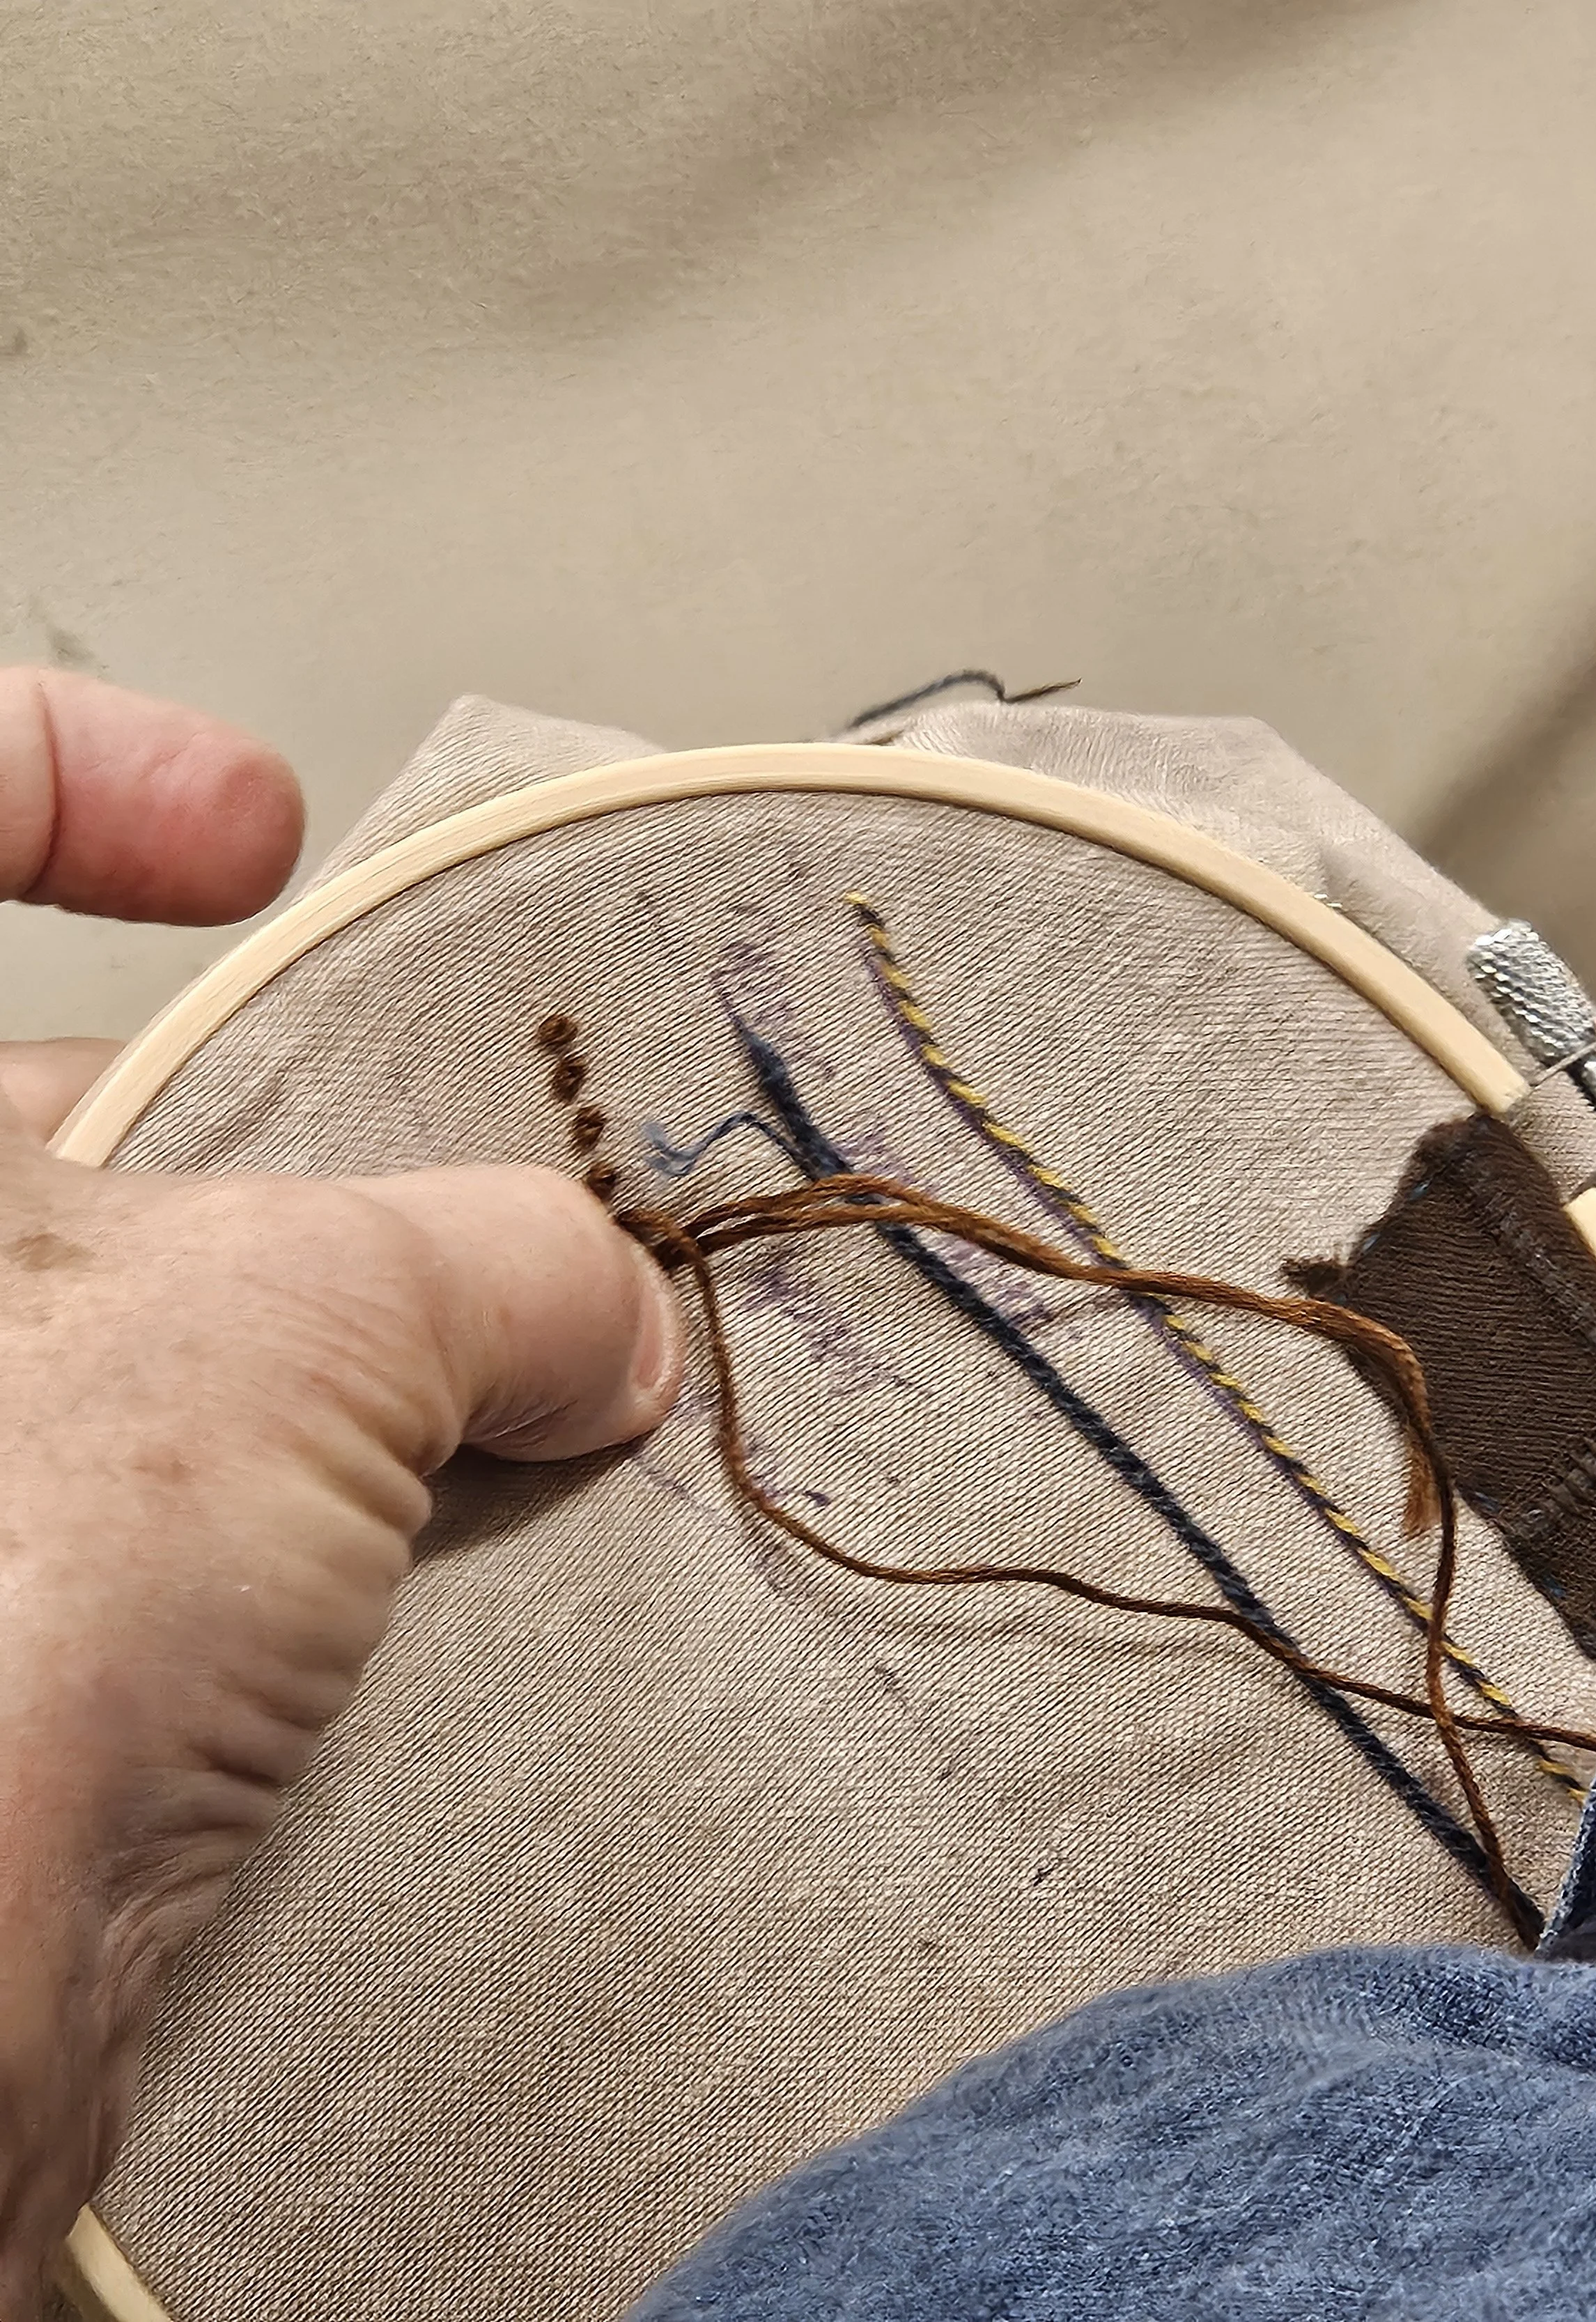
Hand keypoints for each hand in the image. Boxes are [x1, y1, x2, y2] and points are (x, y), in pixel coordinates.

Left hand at [0, 673, 681, 2314]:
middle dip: (249, 1148)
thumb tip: (601, 1302)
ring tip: (458, 1405)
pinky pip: (119, 1500)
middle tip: (415, 1197)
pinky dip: (258, 1504)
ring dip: (289, 1358)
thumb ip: (475, 1256)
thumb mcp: (290, 1337)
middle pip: (41, 1126)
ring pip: (103, 1336)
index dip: (73, 770)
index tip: (248, 829)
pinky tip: (388, 1562)